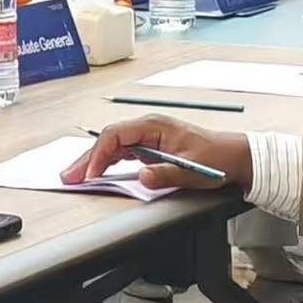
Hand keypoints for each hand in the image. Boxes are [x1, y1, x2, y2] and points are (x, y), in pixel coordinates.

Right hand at [61, 115, 251, 190]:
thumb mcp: (192, 170)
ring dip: (93, 160)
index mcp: (154, 126)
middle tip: (68, 176)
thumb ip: (166, 174)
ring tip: (75, 176)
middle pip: (108, 140)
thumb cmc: (216, 158)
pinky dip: (106, 162)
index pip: (116, 136)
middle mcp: (148, 128)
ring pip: (112, 146)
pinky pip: (121, 152)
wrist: (233, 155)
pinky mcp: (150, 147)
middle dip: (87, 158)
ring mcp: (148, 137)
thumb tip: (142, 175)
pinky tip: (96, 172)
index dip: (99, 155)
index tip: (90, 174)